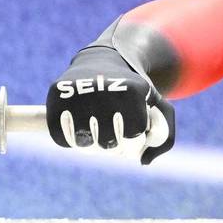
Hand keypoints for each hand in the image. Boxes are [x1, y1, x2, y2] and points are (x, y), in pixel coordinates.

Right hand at [46, 45, 174, 164]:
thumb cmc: (132, 89)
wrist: (103, 59)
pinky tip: (78, 127)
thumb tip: (143, 162)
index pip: (133, 138)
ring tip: (97, 130)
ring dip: (91, 145)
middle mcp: (104, 89)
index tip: (132, 130)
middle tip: (113, 131)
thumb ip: (165, 135)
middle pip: (107, 144)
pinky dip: (69, 139)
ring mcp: (78, 90)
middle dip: (113, 145)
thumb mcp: (157, 103)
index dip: (134, 142)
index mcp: (131, 91)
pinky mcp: (57, 93)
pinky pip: (61, 136)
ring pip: (83, 143)